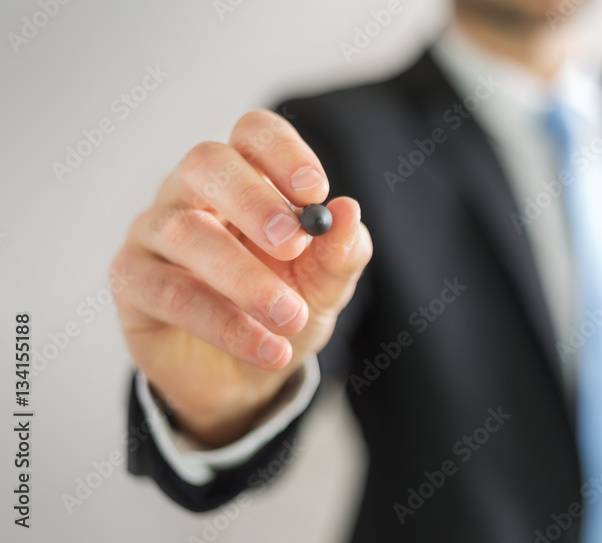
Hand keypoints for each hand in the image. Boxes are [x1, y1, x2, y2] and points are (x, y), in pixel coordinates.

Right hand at [110, 110, 371, 446]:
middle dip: (253, 200)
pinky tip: (268, 348)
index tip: (315, 191)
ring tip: (291, 316)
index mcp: (245, 176)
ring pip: (184, 232)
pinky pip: (169, 293)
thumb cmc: (282, 309)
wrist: (243, 377)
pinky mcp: (131, 281)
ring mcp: (154, 232)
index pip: (252, 134)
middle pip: (206, 164)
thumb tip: (347, 212)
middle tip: (292, 243)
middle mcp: (191, 193)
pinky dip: (224, 323)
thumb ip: (341, 251)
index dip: (282, 152)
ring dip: (244, 277)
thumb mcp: (325, 285)